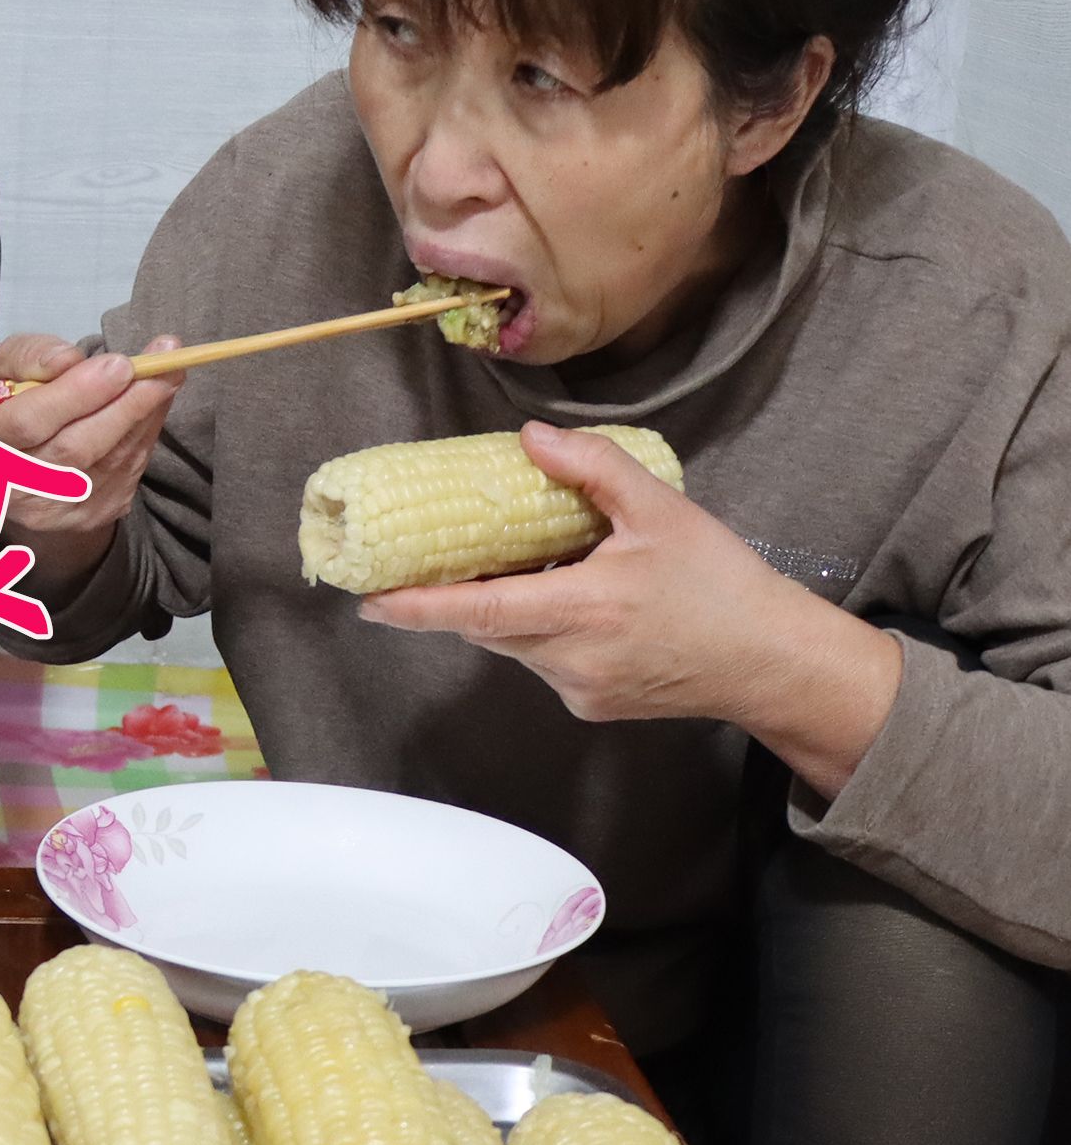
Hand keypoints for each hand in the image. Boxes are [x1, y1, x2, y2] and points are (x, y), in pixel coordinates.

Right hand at [0, 333, 182, 584]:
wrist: (13, 471)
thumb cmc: (7, 408)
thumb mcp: (3, 371)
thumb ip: (29, 356)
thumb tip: (68, 359)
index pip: (26, 424)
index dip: (74, 394)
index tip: (119, 363)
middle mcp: (11, 488)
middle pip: (75, 449)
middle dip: (125, 404)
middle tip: (164, 364)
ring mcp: (54, 509)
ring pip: (109, 460)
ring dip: (146, 414)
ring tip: (172, 372)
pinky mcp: (90, 516)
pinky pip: (128, 470)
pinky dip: (147, 431)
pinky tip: (156, 401)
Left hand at [358, 422, 901, 795]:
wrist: (776, 663)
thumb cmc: (724, 586)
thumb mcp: (662, 512)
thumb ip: (592, 470)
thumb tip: (530, 438)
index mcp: (580, 611)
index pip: (474, 612)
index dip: (415, 607)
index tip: (368, 599)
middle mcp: (569, 659)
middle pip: (487, 625)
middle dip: (462, 594)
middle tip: (443, 557)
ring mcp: (578, 689)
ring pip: (515, 644)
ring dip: (509, 610)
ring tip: (540, 570)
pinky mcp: (592, 706)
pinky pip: (545, 663)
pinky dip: (544, 632)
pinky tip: (581, 604)